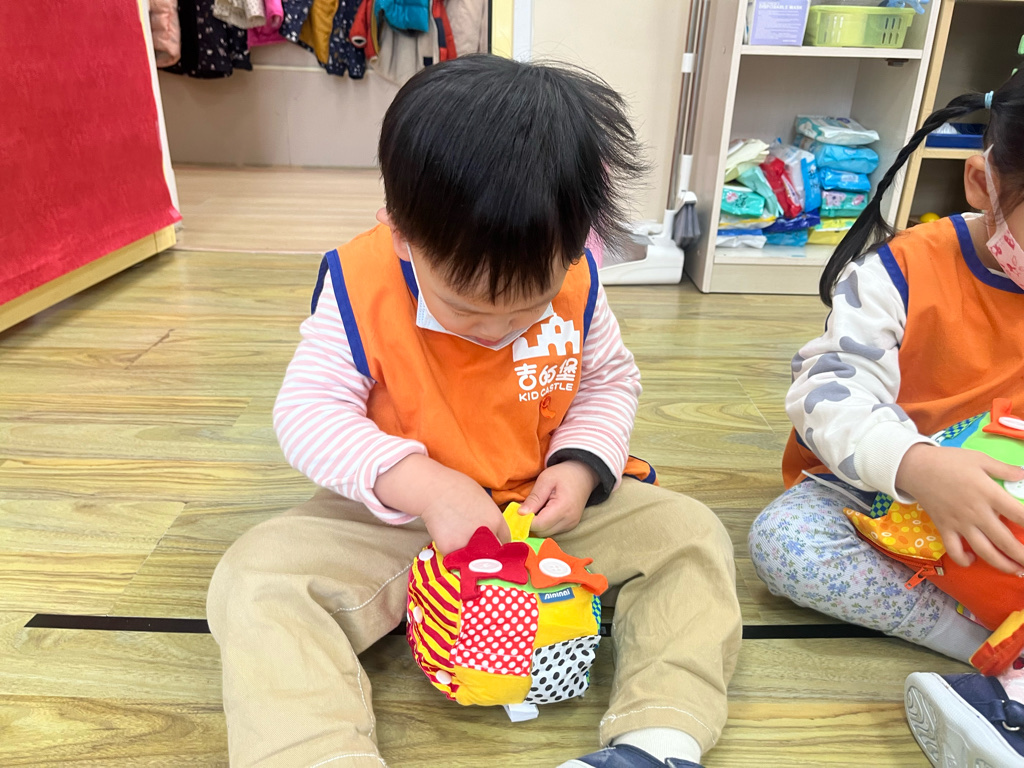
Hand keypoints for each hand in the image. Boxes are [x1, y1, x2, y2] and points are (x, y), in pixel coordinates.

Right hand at [374, 455, 508, 555]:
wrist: (434, 490)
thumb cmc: (458, 489)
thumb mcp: (484, 500)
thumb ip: (491, 520)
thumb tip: (494, 535)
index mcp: (496, 520)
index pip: (506, 542)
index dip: (499, 544)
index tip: (493, 546)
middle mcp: (486, 534)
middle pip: (493, 555)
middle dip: (487, 554)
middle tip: (477, 550)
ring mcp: (468, 543)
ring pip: (473, 559)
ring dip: (468, 556)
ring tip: (459, 540)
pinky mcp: (450, 549)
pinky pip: (454, 557)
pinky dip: (451, 551)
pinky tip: (446, 537)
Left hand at [519, 461, 599, 536]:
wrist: (584, 474)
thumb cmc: (564, 474)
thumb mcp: (546, 480)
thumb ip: (534, 498)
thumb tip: (520, 514)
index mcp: (563, 508)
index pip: (539, 525)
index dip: (526, 520)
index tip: (518, 511)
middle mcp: (569, 520)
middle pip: (542, 532)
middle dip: (531, 523)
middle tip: (526, 508)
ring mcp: (571, 525)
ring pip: (546, 534)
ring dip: (538, 524)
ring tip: (537, 508)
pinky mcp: (571, 526)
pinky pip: (552, 531)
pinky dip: (545, 524)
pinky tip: (544, 512)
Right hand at [896, 444, 1023, 572]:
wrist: (916, 467)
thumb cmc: (949, 461)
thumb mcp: (980, 459)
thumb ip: (1004, 469)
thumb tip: (1023, 476)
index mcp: (988, 493)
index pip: (1020, 514)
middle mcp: (976, 513)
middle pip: (1005, 541)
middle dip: (1023, 556)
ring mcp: (960, 523)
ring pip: (985, 552)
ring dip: (1003, 565)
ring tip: (1016, 571)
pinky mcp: (945, 528)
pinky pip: (955, 551)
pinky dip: (965, 560)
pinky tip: (973, 560)